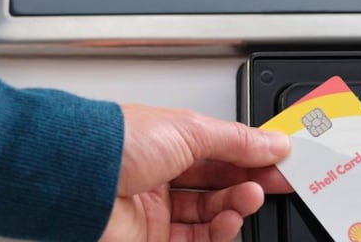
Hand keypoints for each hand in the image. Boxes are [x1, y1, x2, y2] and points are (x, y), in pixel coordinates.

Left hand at [100, 104, 292, 241]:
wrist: (80, 177)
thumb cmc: (117, 142)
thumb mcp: (189, 129)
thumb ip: (236, 140)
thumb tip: (272, 142)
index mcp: (165, 143)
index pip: (218, 152)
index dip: (251, 157)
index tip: (280, 161)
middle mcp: (158, 176)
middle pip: (216, 185)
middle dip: (249, 182)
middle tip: (277, 182)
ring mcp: (154, 210)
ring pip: (209, 216)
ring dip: (236, 207)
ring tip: (251, 197)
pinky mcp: (149, 239)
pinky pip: (195, 240)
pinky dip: (219, 232)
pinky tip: (231, 220)